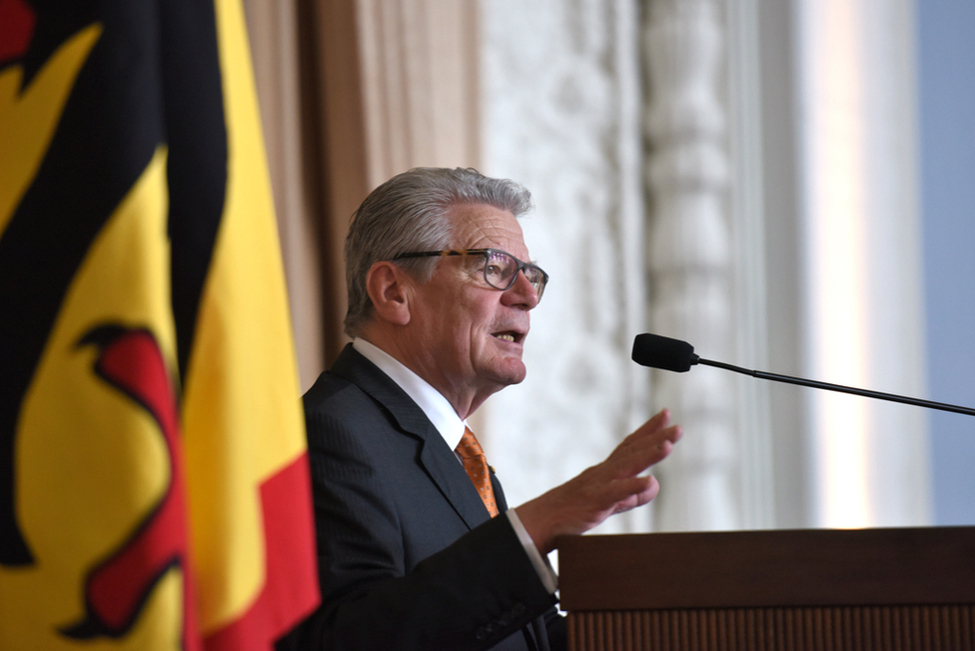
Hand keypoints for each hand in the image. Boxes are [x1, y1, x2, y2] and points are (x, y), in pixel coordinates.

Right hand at [514, 409, 681, 553]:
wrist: (538, 522)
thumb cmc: (570, 512)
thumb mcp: (606, 502)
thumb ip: (630, 495)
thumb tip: (653, 483)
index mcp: (605, 471)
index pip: (630, 446)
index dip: (648, 430)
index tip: (665, 414)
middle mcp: (603, 473)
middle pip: (632, 450)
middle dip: (656, 437)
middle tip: (677, 426)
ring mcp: (598, 485)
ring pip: (626, 466)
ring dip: (649, 454)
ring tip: (669, 445)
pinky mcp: (593, 502)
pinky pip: (616, 493)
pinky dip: (633, 486)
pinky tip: (650, 481)